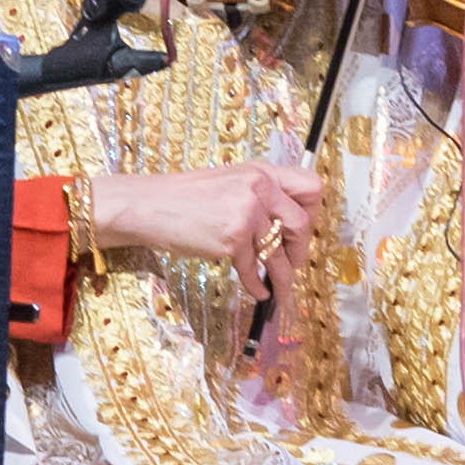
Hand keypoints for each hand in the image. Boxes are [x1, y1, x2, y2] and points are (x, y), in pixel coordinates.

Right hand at [85, 159, 324, 273]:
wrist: (150, 206)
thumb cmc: (186, 198)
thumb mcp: (230, 182)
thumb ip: (261, 194)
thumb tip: (288, 223)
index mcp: (262, 172)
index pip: (311, 186)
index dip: (313, 211)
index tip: (303, 229)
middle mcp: (259, 188)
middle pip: (302, 223)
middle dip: (301, 249)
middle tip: (292, 261)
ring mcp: (247, 213)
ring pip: (280, 253)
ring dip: (284, 277)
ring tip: (281, 289)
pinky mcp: (232, 239)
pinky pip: (255, 270)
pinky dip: (258, 286)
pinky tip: (258, 292)